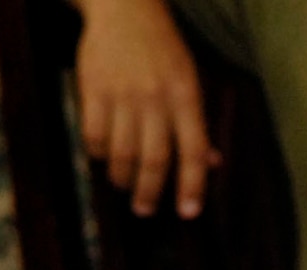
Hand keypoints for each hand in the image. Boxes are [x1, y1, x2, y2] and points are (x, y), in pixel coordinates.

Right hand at [74, 0, 221, 217]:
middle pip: (155, 159)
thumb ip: (199, 124)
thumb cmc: (164, 50)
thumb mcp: (192, 80)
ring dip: (123, 178)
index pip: (194, 152)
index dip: (192, 186)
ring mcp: (123, 94)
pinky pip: (94, 134)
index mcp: (186, 98)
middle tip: (145, 211)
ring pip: (122, 152)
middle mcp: (156, 99)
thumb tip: (213, 164)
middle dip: (150, 192)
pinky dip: (99, 154)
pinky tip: (104, 159)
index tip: (188, 213)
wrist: (124, 10)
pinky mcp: (93, 88)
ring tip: (124, 188)